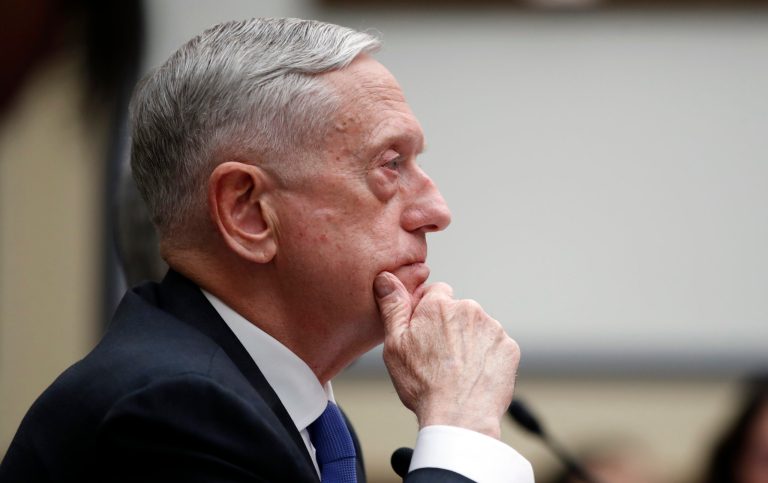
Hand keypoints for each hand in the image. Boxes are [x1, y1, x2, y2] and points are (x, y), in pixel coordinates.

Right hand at [373, 271, 520, 439]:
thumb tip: (386, 278)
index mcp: (439, 305)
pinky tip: (474, 376)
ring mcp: (492, 328)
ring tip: (457, 370)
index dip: (427, 312)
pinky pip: (495, 347)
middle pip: (458, 311)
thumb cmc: (423, 384)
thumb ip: (392, 307)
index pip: (435, 292)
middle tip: (439, 357)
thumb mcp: (394, 344)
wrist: (459, 416)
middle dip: (450, 327)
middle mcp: (469, 309)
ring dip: (469, 342)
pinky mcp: (509, 348)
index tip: (424, 333)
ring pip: (477, 329)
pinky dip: (487, 357)